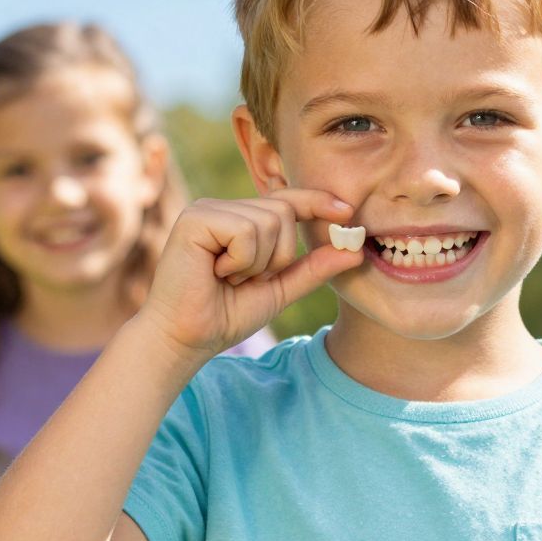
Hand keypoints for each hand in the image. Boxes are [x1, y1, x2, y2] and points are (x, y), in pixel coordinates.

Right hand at [137, 189, 362, 357]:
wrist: (187, 339)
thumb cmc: (226, 315)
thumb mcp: (280, 290)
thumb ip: (313, 268)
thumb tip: (354, 250)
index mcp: (241, 220)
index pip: (286, 201)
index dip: (316, 202)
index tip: (348, 212)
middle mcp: (223, 208)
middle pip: (283, 211)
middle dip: (278, 256)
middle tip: (244, 280)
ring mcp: (208, 209)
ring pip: (268, 221)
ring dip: (258, 263)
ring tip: (228, 278)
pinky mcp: (195, 218)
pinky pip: (246, 231)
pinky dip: (241, 261)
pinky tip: (216, 273)